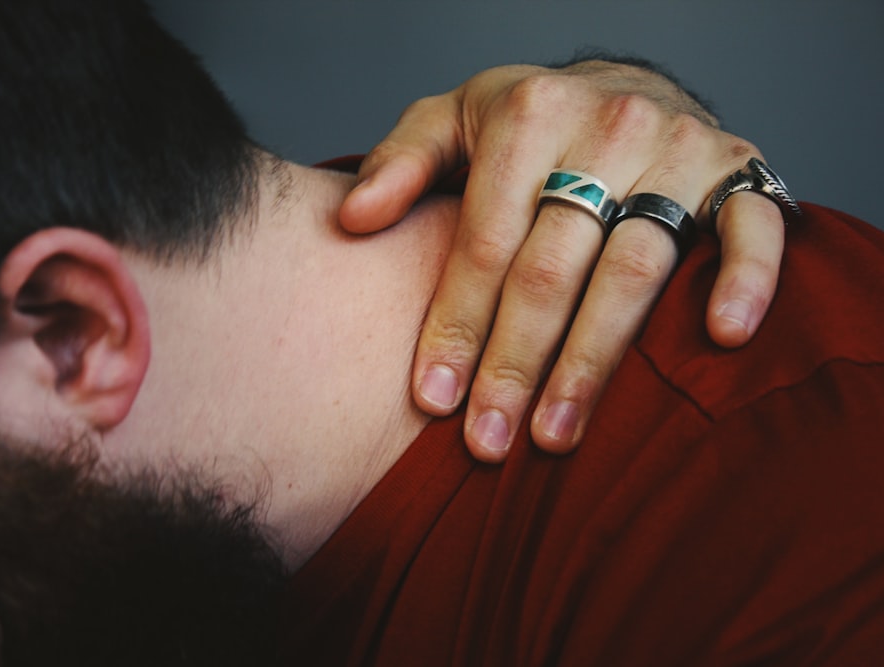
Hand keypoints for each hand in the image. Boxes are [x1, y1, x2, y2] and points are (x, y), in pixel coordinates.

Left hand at [339, 62, 783, 461]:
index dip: (456, 323)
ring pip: (635, 268)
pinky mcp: (737, 170)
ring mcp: (677, 150)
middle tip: (488, 440)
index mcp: (527, 117)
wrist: (624, 83)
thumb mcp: (454, 119)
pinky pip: (751, 227)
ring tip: (556, 434)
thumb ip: (402, 162)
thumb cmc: (528, 122)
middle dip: (514, 362)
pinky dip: (746, 280)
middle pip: (552, 267)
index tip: (433, 399)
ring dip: (594, 359)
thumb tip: (352, 220)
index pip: (483, 240)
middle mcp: (605, 129)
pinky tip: (721, 338)